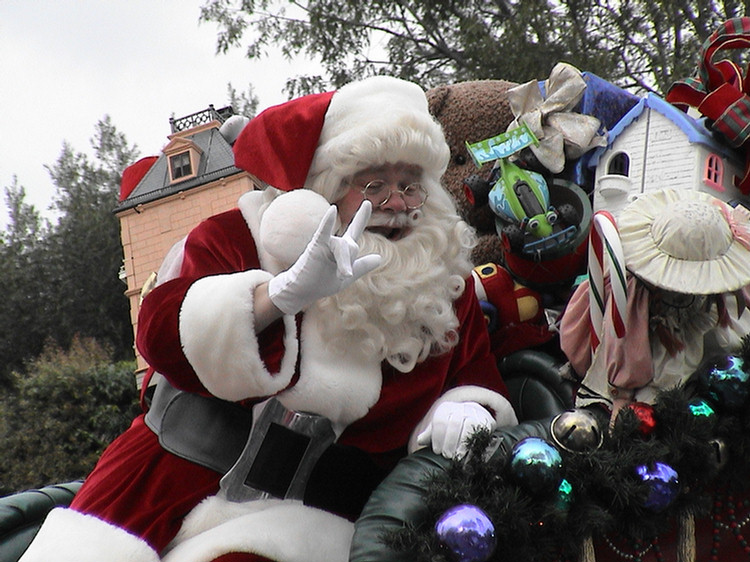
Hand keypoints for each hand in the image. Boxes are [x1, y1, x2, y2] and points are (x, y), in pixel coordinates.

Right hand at [267, 201, 381, 314]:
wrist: (302, 292)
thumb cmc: (320, 283)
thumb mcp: (346, 277)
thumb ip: (362, 266)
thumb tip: (380, 258)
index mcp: (342, 250)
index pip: (355, 229)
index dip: (361, 217)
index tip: (367, 203)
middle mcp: (334, 243)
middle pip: (351, 247)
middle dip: (349, 263)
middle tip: (344, 275)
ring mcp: (325, 244)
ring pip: (343, 248)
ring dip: (344, 263)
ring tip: (343, 275)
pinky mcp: (315, 247)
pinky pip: (323, 232)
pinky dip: (328, 222)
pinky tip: (333, 210)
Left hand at [417, 401, 495, 458]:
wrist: (475, 416)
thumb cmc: (452, 426)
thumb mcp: (440, 428)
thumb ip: (430, 434)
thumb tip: (420, 440)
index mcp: (446, 408)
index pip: (440, 421)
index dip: (437, 437)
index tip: (437, 451)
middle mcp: (460, 407)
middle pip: (454, 423)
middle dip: (450, 441)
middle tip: (447, 456)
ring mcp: (474, 412)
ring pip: (468, 426)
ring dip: (462, 443)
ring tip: (458, 457)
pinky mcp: (486, 420)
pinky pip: (481, 431)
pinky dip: (474, 444)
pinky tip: (470, 455)